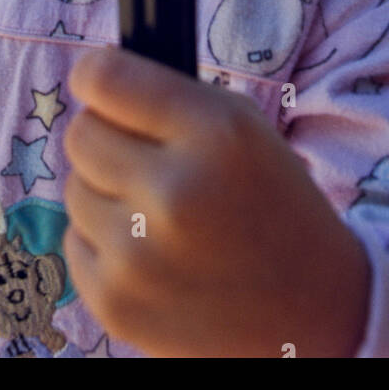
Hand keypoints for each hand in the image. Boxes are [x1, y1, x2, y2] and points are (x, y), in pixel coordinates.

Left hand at [63, 46, 370, 357]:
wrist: (314, 312)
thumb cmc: (272, 203)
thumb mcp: (243, 126)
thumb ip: (167, 95)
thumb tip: (89, 80)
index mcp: (214, 134)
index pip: (104, 77)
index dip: (94, 77)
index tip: (100, 88)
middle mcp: (174, 194)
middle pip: (81, 134)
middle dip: (106, 137)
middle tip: (145, 158)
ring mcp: (139, 257)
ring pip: (74, 189)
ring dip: (106, 192)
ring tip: (157, 212)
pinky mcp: (116, 305)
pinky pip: (75, 242)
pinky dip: (104, 243)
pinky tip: (152, 253)